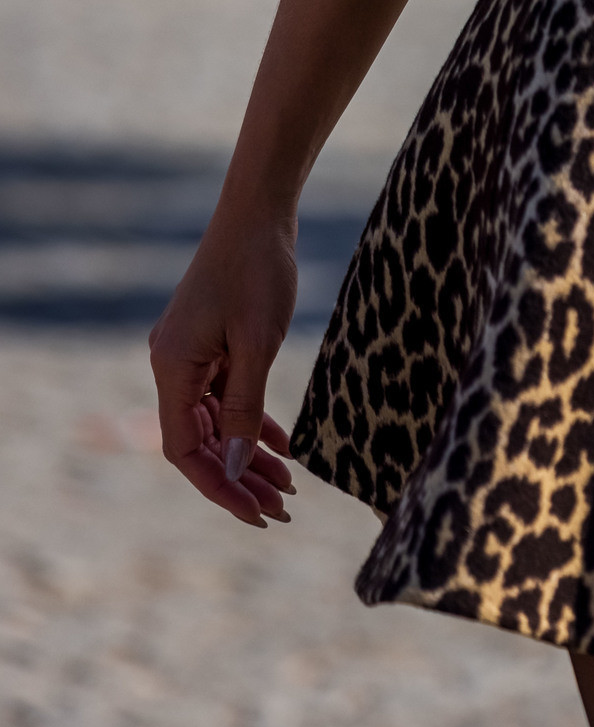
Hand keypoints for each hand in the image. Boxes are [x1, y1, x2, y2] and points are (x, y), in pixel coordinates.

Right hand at [149, 210, 298, 525]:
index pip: (186, 451)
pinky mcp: (209, 342)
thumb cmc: (258, 271)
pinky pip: (226, 396)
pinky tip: (283, 444)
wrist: (259, 213)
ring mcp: (189, 354)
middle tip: (283, 508)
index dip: (219, 487)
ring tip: (288, 485)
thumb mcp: (257, 345)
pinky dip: (252, 420)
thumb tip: (238, 468)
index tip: (257, 513)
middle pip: (201, 442)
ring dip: (249, 453)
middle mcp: (172, 365)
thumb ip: (246, 408)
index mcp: (172, 368)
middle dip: (240, 477)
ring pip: (217, 422)